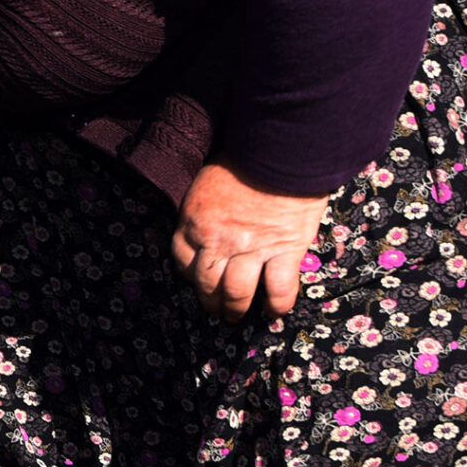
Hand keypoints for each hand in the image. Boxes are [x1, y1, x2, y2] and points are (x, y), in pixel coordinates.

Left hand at [170, 161, 329, 320]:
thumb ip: (206, 208)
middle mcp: (218, 239)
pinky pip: (278, 289)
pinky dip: (277, 305)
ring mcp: (252, 247)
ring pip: (237, 293)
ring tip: (237, 318)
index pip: (182, 260)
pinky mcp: (285, 249)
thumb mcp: (208, 181)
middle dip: (210, 302)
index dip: (190, 276)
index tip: (198, 282)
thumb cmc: (245, 158)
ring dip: (236, 310)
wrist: (282, 149)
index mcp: (195, 220)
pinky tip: (274, 312)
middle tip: (216, 311)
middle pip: (207, 283)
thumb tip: (211, 224)